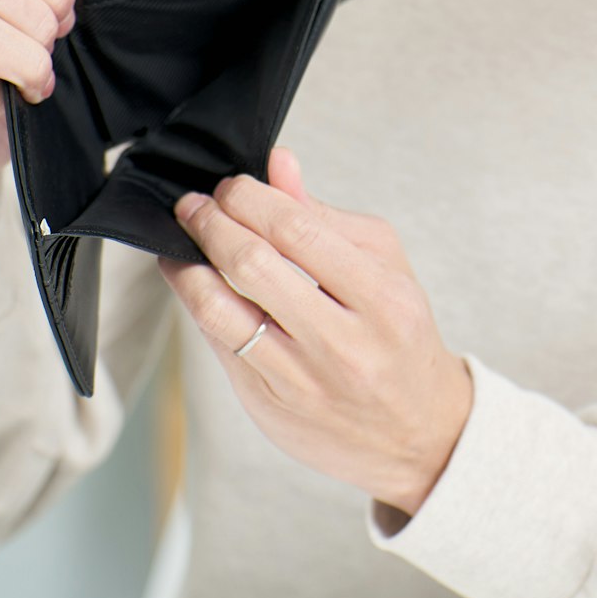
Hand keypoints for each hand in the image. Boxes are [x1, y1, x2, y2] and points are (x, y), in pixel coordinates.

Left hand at [160, 146, 473, 517]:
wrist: (417, 434)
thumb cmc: (399, 336)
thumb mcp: (386, 268)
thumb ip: (326, 216)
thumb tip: (277, 164)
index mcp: (381, 298)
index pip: (298, 230)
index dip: (250, 199)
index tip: (231, 186)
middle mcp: (342, 343)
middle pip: (252, 265)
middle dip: (210, 223)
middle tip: (194, 206)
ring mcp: (301, 379)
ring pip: (220, 311)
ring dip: (187, 266)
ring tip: (179, 242)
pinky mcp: (269, 405)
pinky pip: (218, 345)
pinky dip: (197, 305)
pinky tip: (193, 283)